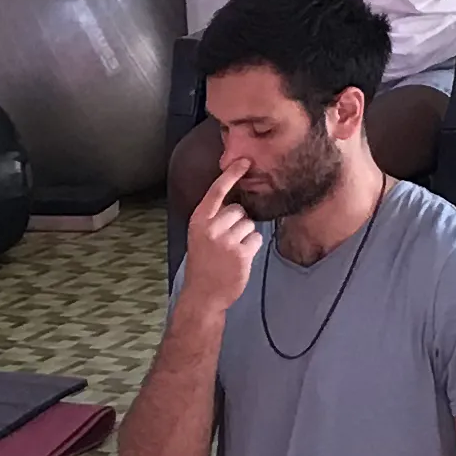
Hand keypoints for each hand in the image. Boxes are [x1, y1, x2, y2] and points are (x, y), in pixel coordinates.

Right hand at [180, 161, 262, 303]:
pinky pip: (256, 238)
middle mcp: (211, 228)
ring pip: (249, 224)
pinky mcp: (241, 254)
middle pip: (238, 209)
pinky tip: (240, 258)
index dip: (231, 174)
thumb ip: (213, 219)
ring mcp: (227, 241)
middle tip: (227, 240)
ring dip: (245, 236)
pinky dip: (252, 247)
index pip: (217, 191)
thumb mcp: (199, 237)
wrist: (203, 294)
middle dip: (238, 222)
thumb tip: (234, 202)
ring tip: (232, 251)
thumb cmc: (203, 264)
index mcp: (199, 221)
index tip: (245, 161)